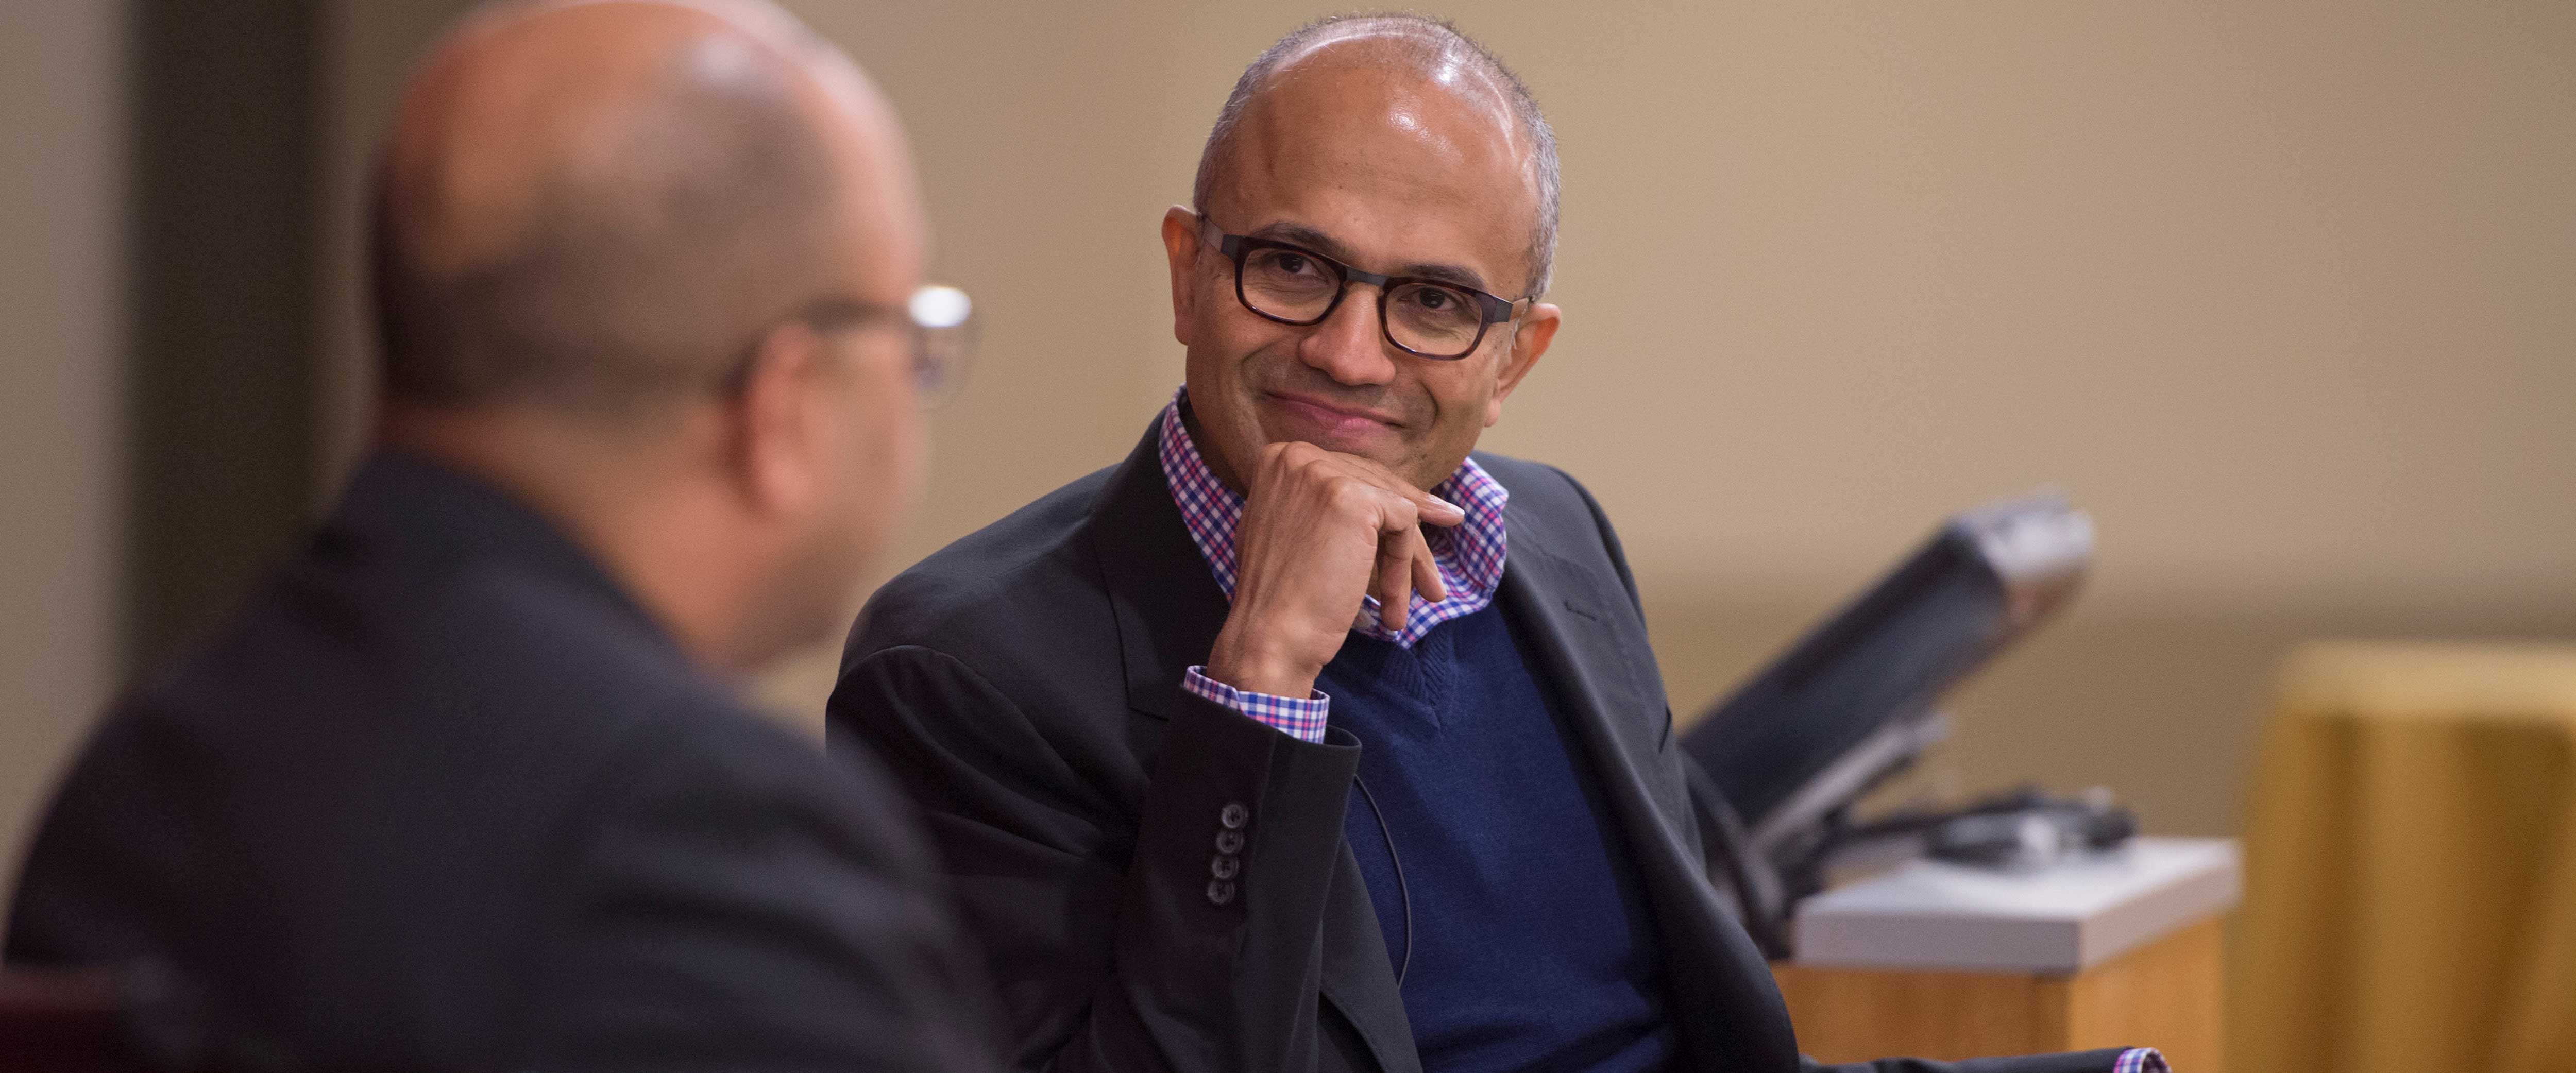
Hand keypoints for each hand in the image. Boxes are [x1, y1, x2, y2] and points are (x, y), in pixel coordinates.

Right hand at [1203, 441, 1466, 698]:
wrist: (1270, 636)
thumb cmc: (1280, 598)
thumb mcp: (1292, 531)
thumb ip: (1323, 505)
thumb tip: (1386, 499)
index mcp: (1280, 459)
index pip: (1349, 475)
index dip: (1383, 508)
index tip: (1416, 528)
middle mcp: (1299, 456)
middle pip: (1375, 488)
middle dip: (1407, 532)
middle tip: (1433, 571)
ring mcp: (1324, 474)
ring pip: (1395, 506)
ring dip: (1409, 560)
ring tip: (1425, 598)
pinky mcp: (1354, 499)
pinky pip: (1404, 523)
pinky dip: (1405, 566)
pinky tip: (1393, 606)